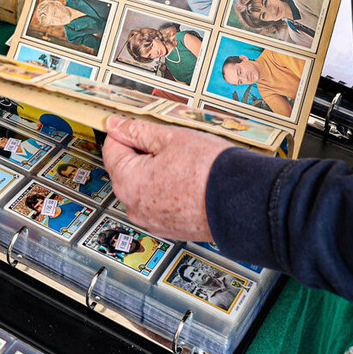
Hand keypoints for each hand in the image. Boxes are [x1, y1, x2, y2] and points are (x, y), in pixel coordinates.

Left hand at [102, 116, 233, 241]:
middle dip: (142, 154)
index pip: (111, 148)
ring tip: (182, 164)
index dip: (125, 132)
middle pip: (125, 169)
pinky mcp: (167, 228)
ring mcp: (150, 220)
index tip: (137, 126)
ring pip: (142, 187)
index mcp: (129, 182)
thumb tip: (116, 125)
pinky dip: (166, 191)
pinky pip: (157, 203)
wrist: (241, 201)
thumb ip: (137, 130)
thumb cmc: (210, 171)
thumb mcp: (171, 137)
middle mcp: (134, 206)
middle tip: (169, 144)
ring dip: (154, 173)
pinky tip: (186, 181)